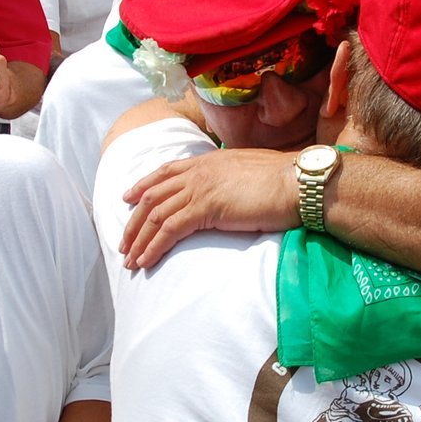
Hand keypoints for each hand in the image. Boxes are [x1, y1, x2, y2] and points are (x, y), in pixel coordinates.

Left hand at [118, 148, 298, 268]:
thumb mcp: (250, 173)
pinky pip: (169, 229)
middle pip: (153, 195)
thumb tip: (230, 190)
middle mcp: (198, 171)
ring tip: (130, 260)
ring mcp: (200, 188)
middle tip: (123, 242)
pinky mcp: (205, 208)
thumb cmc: (284, 181)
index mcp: (208, 160)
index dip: (143, 185)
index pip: (166, 172)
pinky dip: (153, 247)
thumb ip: (232, 178)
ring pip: (155, 215)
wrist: (297, 182)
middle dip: (134, 221)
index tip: (127, 198)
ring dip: (139, 239)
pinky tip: (145, 261)